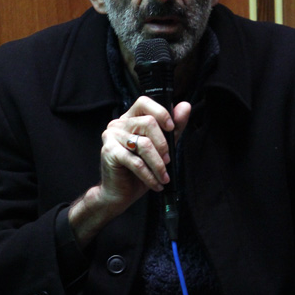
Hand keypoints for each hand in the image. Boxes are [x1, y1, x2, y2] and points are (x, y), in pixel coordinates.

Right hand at [68, 96, 190, 247]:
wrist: (119, 192)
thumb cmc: (138, 170)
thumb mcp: (161, 147)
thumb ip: (173, 128)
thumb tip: (185, 106)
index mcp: (130, 119)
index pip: (144, 102)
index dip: (160, 112)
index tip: (171, 127)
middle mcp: (118, 124)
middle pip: (147, 122)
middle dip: (163, 144)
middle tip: (168, 160)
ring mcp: (111, 136)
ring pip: (144, 144)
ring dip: (158, 164)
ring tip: (164, 177)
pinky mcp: (109, 152)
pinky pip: (135, 162)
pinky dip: (149, 175)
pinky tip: (155, 183)